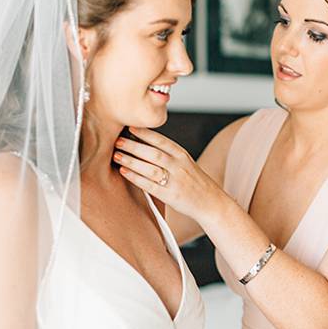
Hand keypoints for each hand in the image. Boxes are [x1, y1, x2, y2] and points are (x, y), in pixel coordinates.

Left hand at [113, 127, 230, 222]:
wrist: (210, 201)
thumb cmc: (193, 180)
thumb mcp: (184, 161)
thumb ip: (167, 153)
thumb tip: (141, 141)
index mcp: (182, 154)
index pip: (161, 140)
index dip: (144, 133)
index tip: (129, 127)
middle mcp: (179, 166)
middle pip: (153, 153)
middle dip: (133, 146)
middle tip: (117, 141)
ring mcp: (175, 181)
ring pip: (150, 168)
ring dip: (131, 161)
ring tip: (117, 156)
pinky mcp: (170, 196)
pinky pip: (149, 186)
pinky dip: (135, 178)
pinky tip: (124, 172)